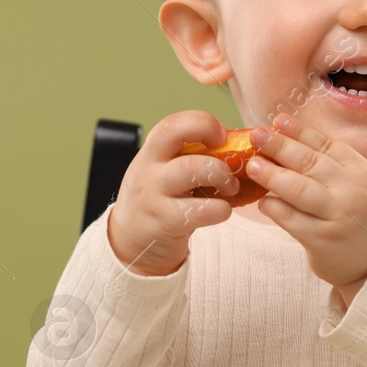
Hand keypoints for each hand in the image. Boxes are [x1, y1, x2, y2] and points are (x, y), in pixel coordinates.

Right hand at [106, 110, 240, 275]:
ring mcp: (154, 195)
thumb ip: (188, 158)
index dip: (202, 123)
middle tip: (229, 157)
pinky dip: (221, 209)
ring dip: (222, 175)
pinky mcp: (165, 222)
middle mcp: (148, 169)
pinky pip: (201, 210)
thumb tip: (235, 145)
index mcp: (151, 153)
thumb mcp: (162, 173)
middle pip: (175, 133)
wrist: (131, 243)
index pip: (173, 123)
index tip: (222, 136)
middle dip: (210, 136)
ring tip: (231, 188)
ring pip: (193, 169)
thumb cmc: (157, 203)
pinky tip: (221, 211)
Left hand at [244, 112, 366, 295]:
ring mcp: (338, 216)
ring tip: (252, 165)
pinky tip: (262, 201)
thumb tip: (287, 136)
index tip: (277, 121)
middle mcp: (352, 190)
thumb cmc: (360, 214)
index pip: (326, 144)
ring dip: (272, 175)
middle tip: (256, 136)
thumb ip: (330, 163)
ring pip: (299, 189)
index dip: (299, 131)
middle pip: (310, 162)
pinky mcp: (323, 240)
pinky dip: (274, 207)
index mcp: (361, 170)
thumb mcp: (357, 182)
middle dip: (279, 146)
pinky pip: (291, 219)